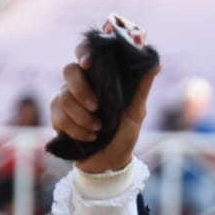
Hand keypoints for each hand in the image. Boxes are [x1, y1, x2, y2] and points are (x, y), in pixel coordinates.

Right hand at [49, 41, 160, 173]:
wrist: (111, 162)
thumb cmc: (125, 133)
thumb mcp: (136, 112)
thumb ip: (142, 88)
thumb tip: (157, 63)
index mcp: (99, 78)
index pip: (85, 53)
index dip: (83, 52)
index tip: (88, 63)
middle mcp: (81, 85)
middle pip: (69, 71)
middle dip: (81, 89)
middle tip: (96, 107)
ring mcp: (66, 100)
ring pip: (63, 97)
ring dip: (82, 116)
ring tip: (99, 129)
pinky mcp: (57, 117)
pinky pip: (58, 117)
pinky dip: (76, 129)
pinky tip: (90, 137)